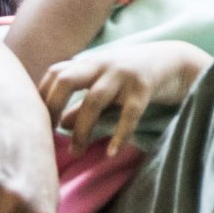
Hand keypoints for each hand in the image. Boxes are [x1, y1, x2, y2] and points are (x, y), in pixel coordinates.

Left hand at [41, 42, 208, 157]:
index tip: (36, 122)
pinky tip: (111, 152)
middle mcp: (103, 64)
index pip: (55, 73)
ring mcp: (124, 74)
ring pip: (93, 99)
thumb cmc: (135, 76)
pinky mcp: (145, 86)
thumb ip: (83, 103)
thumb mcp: (107, 87)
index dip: (42, 96)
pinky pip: (129, 112)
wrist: (177, 60)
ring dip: (82, 129)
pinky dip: (119, 134)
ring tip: (77, 152)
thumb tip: (59, 123)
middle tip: (47, 135)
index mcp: (90, 63)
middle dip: (52, 107)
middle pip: (66, 79)